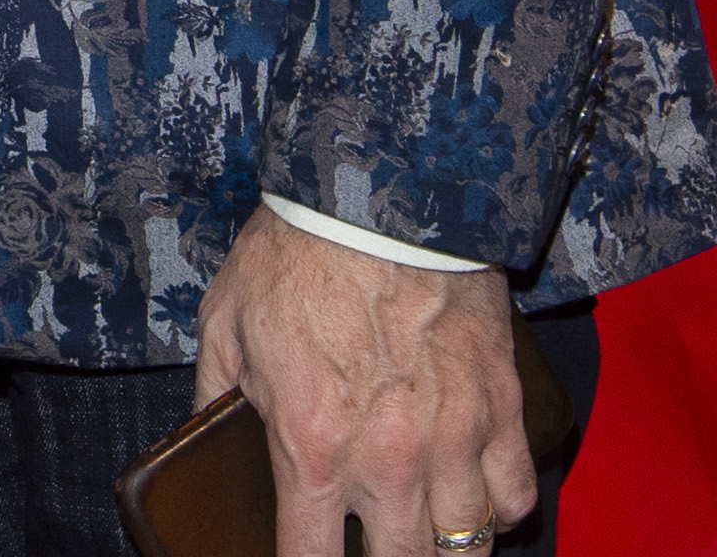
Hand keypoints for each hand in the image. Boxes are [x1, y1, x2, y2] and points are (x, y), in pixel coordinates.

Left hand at [191, 212, 534, 556]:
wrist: (377, 195)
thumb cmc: (296, 254)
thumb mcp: (225, 325)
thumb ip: (215, 395)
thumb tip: (202, 436)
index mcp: (312, 444)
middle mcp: (390, 457)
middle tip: (370, 547)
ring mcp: (454, 438)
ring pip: (467, 545)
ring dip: (443, 549)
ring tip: (424, 538)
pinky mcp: (501, 408)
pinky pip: (514, 493)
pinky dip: (498, 509)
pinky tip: (475, 500)